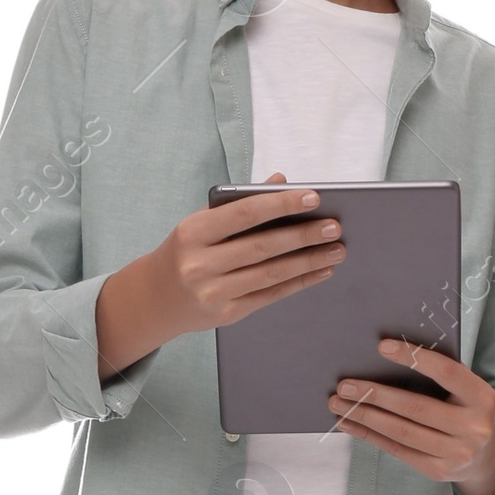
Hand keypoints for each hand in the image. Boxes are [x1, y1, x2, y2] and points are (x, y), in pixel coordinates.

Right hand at [95, 175, 344, 379]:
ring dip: (308, 262)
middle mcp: (201, 263)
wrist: (158, 296)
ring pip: (270, 274)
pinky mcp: (227, 313)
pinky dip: (298, 282)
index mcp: (194, 231)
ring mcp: (213, 291)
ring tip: (336, 250)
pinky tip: (320, 271)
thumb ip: (240, 203)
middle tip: (334, 227)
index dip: (281, 205)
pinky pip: (270, 295)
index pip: (244, 214)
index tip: (314, 198)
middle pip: (262, 247)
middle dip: (303, 236)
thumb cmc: (188, 250)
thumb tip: (282, 182)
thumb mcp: (204, 222)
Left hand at [329, 339, 494, 494]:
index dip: (414, 358)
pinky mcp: (438, 471)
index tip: (381, 347)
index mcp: (481, 396)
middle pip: (416, 408)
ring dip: (365, 417)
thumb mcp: (465, 389)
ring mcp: (456, 453)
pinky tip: (350, 424)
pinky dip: (369, 435)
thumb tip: (385, 356)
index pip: (446, 372)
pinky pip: (397, 450)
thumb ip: (439, 375)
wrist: (487, 455)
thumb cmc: (465, 409)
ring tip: (338, 404)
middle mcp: (473, 427)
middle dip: (375, 395)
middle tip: (345, 385)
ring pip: (402, 432)